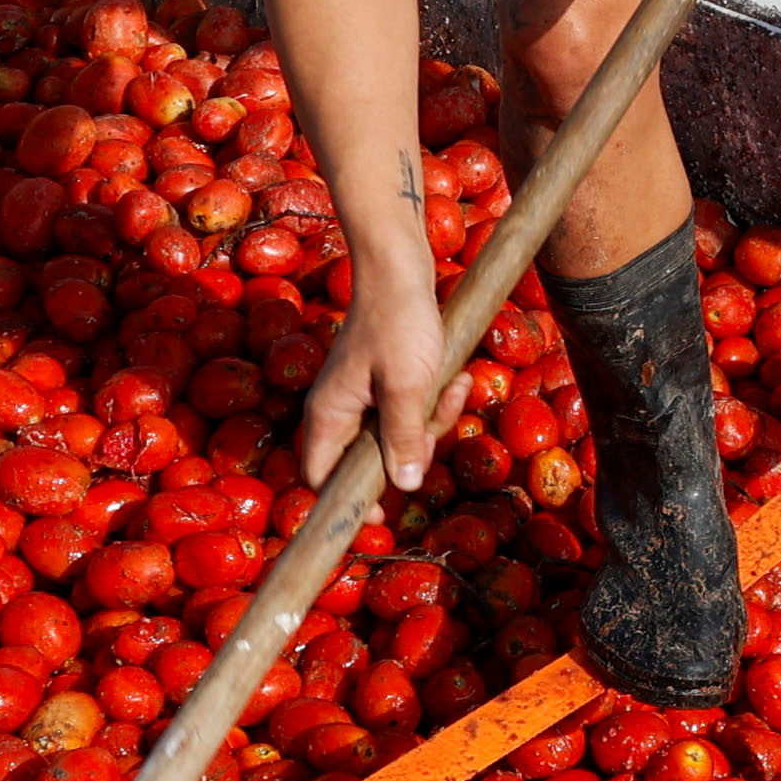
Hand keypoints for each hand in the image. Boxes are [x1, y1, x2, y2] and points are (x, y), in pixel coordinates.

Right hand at [299, 264, 472, 501]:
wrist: (402, 266)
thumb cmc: (399, 322)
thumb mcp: (407, 386)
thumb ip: (403, 438)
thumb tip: (402, 486)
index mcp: (329, 416)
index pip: (321, 478)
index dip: (348, 502)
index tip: (382, 514)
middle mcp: (340, 410)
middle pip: (372, 461)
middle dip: (413, 450)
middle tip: (434, 420)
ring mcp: (363, 395)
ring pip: (401, 435)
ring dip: (434, 419)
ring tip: (454, 386)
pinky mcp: (387, 380)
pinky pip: (414, 409)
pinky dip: (436, 399)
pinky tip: (459, 377)